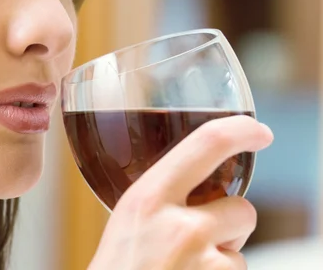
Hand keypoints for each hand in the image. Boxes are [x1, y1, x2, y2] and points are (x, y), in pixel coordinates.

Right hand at [89, 115, 272, 269]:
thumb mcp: (127, 224)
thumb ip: (160, 201)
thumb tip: (199, 190)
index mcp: (148, 199)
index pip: (205, 144)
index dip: (240, 130)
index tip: (258, 131)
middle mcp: (181, 227)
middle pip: (242, 208)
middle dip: (230, 225)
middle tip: (196, 242)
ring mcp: (205, 264)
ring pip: (242, 253)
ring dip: (222, 262)